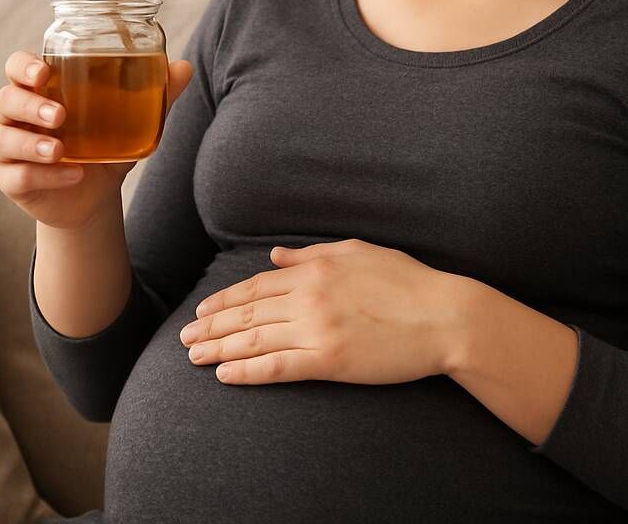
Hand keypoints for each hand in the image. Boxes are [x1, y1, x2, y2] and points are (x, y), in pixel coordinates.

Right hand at [0, 49, 193, 230]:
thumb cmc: (104, 143)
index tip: (43, 72)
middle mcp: (15, 115)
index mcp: (40, 90)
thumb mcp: (130, 119)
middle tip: (59, 115)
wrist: (95, 195)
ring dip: (29, 144)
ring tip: (60, 151)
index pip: (16, 67)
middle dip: (28, 106)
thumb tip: (183, 67)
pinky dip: (44, 176)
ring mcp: (7, 149)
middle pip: (3, 101)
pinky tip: (73, 176)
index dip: (22, 66)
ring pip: (0, 140)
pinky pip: (16, 177)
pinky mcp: (10, 181)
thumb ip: (153, 94)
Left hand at [178, 238, 470, 385]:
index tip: (204, 309)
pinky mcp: (330, 361)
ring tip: (194, 357)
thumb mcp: (357, 252)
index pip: (258, 284)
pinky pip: (279, 367)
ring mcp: (318, 329)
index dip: (226, 298)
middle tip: (184, 337)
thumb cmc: (406, 280)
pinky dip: (249, 372)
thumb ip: (312, 253)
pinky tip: (227, 375)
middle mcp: (309, 296)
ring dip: (220, 349)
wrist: (443, 316)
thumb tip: (276, 255)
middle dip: (212, 325)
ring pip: (255, 339)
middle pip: (248, 311)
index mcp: (315, 268)